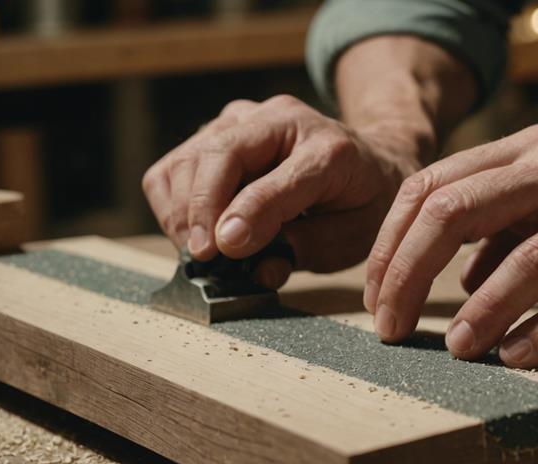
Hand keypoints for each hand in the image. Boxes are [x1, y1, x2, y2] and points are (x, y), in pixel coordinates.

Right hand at [142, 95, 413, 286]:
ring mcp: (244, 119)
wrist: (364, 162)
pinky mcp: (216, 131)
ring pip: (188, 160)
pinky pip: (173, 167)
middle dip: (202, 211)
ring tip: (202, 252)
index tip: (223, 248)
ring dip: (183, 213)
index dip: (248, 213)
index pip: (279, 180)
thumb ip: (307, 250)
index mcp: (329, 149)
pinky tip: (194, 232)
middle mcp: (282, 120)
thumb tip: (257, 270)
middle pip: (221, 155)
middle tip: (203, 258)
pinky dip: (172, 204)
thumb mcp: (352, 235)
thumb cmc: (357, 204)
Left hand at [364, 123, 537, 366]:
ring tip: (456, 349)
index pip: (433, 184)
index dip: (390, 243)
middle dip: (408, 274)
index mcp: (531, 149)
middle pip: (459, 210)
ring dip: (479, 313)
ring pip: (526, 262)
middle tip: (389, 327)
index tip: (374, 295)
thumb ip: (498, 226)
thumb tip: (447, 279)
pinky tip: (516, 358)